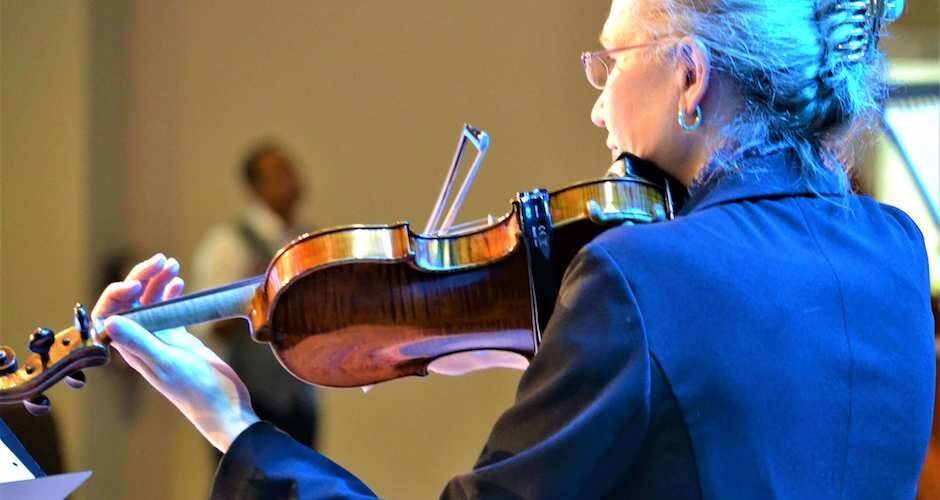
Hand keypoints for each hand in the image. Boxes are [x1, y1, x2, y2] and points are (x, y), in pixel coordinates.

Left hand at [92, 253, 258, 451]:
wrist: (225, 407)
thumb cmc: (197, 391)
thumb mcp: (167, 364)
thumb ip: (140, 343)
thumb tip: (109, 321)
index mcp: (131, 349)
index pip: (112, 313)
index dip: (119, 293)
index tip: (140, 282)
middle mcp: (141, 342)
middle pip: (131, 302)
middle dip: (142, 278)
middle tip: (163, 261)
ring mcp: (160, 339)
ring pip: (151, 302)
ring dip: (157, 281)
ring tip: (172, 264)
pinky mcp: (179, 338)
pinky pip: (169, 309)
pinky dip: (172, 292)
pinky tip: (179, 282)